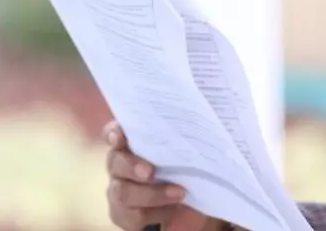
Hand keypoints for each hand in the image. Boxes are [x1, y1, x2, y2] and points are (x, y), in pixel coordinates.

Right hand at [103, 120, 225, 230]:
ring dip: (153, 193)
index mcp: (131, 144)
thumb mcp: (189, 149)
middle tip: (150, 172)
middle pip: (116, 162)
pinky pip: (134, 216)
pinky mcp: (123, 215)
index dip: (114, 133)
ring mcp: (119, 190)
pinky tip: (174, 209)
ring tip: (179, 193)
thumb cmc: (186, 166)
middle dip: (132, 166)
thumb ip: (187, 134)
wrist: (189, 200)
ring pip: (124, 192)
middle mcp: (120, 165)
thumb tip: (212, 110)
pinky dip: (157, 212)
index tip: (120, 135)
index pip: (114, 133)